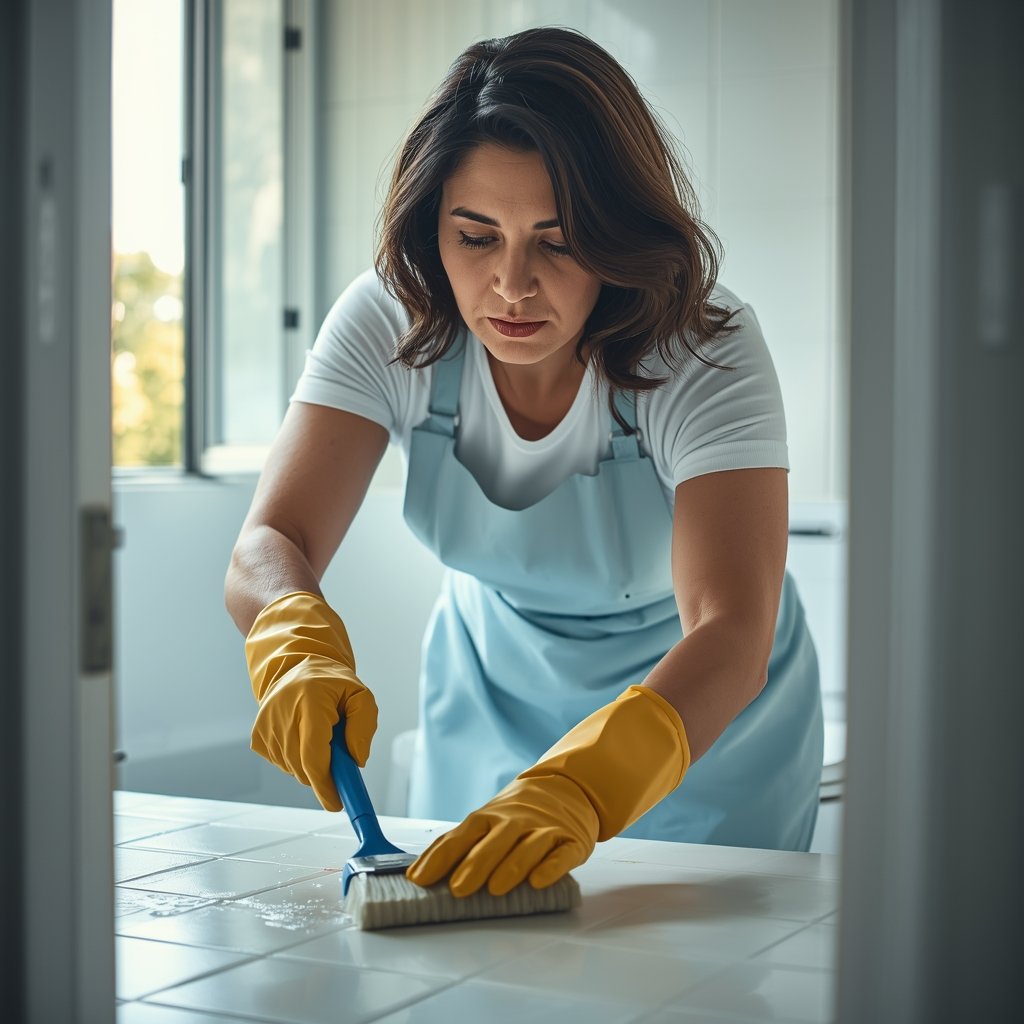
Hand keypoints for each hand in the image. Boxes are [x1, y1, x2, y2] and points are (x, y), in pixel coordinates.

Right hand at [245, 591, 376, 810]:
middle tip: (340, 760)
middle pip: (303, 766)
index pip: (313, 753)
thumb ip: (365, 726)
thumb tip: (355, 761)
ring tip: (321, 737)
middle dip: (324, 774)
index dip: (325, 783)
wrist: (297, 666)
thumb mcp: (361, 696)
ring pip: (292, 769)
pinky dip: (296, 760)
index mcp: (309, 700)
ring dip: (311, 765)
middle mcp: (281, 712)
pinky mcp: (257, 736)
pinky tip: (302, 738)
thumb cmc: (333, 684)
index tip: (336, 803)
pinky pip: (281, 763)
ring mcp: (265, 725)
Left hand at [407, 685, 689, 895]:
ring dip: (511, 867)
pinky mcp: (572, 842)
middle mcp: (516, 820)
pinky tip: (538, 882)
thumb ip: (459, 846)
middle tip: (458, 888)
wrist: (569, 790)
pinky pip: (561, 855)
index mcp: (491, 815)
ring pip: (527, 847)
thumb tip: (417, 873)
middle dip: (475, 863)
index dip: (441, 855)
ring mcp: (545, 829)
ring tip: (496, 889)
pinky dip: (550, 868)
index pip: (463, 832)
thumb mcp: (489, 823)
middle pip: (495, 839)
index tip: (419, 878)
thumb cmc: (518, 816)